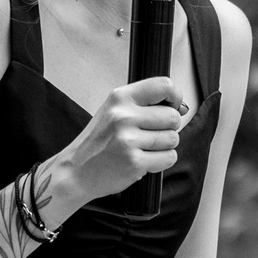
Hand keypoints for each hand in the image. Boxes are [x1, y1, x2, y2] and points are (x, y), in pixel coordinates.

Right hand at [56, 76, 184, 203]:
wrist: (76, 172)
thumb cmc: (97, 142)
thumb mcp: (114, 112)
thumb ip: (143, 105)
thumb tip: (181, 107)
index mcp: (120, 98)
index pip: (163, 86)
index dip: (175, 97)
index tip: (173, 106)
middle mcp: (124, 116)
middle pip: (173, 117)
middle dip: (168, 128)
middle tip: (150, 135)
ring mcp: (128, 140)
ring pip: (173, 139)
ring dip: (164, 146)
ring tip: (144, 148)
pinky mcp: (134, 162)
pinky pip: (168, 158)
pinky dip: (161, 161)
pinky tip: (144, 160)